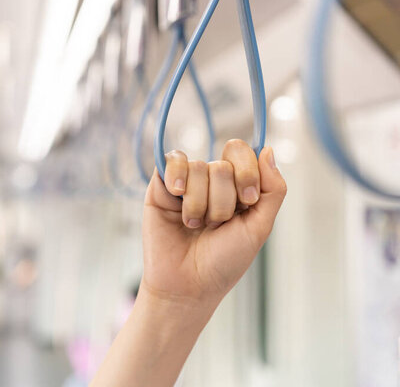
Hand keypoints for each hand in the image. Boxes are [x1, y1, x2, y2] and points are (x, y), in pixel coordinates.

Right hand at [142, 140, 286, 302]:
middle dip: (222, 200)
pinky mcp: (161, 185)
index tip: (247, 202)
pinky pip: (173, 160)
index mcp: (238, 187)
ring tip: (193, 225)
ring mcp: (186, 181)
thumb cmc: (223, 262)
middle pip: (223, 164)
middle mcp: (212, 181)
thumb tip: (268, 150)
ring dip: (199, 203)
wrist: (187, 286)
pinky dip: (177, 177)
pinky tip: (177, 196)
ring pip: (199, 167)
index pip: (245, 154)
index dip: (248, 174)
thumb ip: (273, 188)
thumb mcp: (259, 227)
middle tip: (215, 224)